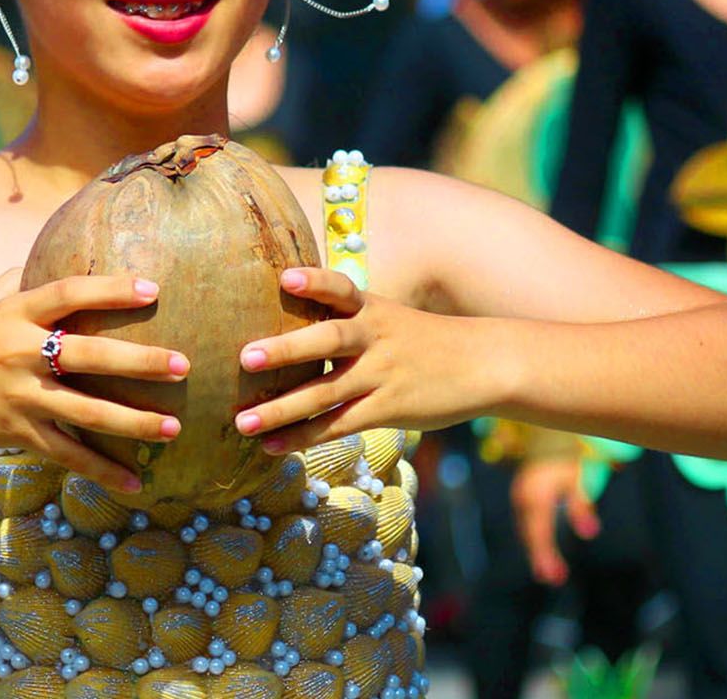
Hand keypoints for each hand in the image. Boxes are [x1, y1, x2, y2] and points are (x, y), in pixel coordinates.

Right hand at [0, 268, 189, 491]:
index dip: (111, 289)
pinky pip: (66, 454)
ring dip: (134, 421)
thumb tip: (56, 258)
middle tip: (183, 365)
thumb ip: (20, 281)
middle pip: (89, 355)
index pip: (68, 292)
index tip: (152, 289)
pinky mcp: (15, 433)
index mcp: (13, 313)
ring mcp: (18, 396)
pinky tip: (135, 481)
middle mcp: (19, 352)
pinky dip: (101, 470)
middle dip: (139, 361)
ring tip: (175, 426)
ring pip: (86, 411)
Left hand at [230, 267, 476, 453]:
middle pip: (328, 340)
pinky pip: (339, 425)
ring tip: (242, 422)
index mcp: (372, 309)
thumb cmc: (423, 340)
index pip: (341, 288)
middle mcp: (375, 338)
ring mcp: (382, 375)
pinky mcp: (388, 409)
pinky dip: (303, 437)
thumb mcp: (389, 317)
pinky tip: (271, 446)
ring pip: (326, 393)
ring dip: (282, 409)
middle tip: (246, 358)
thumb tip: (287, 328)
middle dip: (287, 349)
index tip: (286, 278)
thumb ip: (345, 318)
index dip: (316, 282)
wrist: (484, 363)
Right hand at [511, 458, 600, 585]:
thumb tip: (590, 534)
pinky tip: (544, 558)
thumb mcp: (579, 477)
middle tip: (554, 579)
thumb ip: (582, 505)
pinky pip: (528, 526)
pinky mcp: (523, 502)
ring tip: (551, 575)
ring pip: (527, 532)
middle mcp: (523, 500)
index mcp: (536, 495)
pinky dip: (535, 542)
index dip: (545, 555)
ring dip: (538, 553)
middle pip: (530, 535)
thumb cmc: (568, 457)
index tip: (554, 575)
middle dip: (541, 558)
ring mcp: (521, 500)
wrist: (547, 438)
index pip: (539, 532)